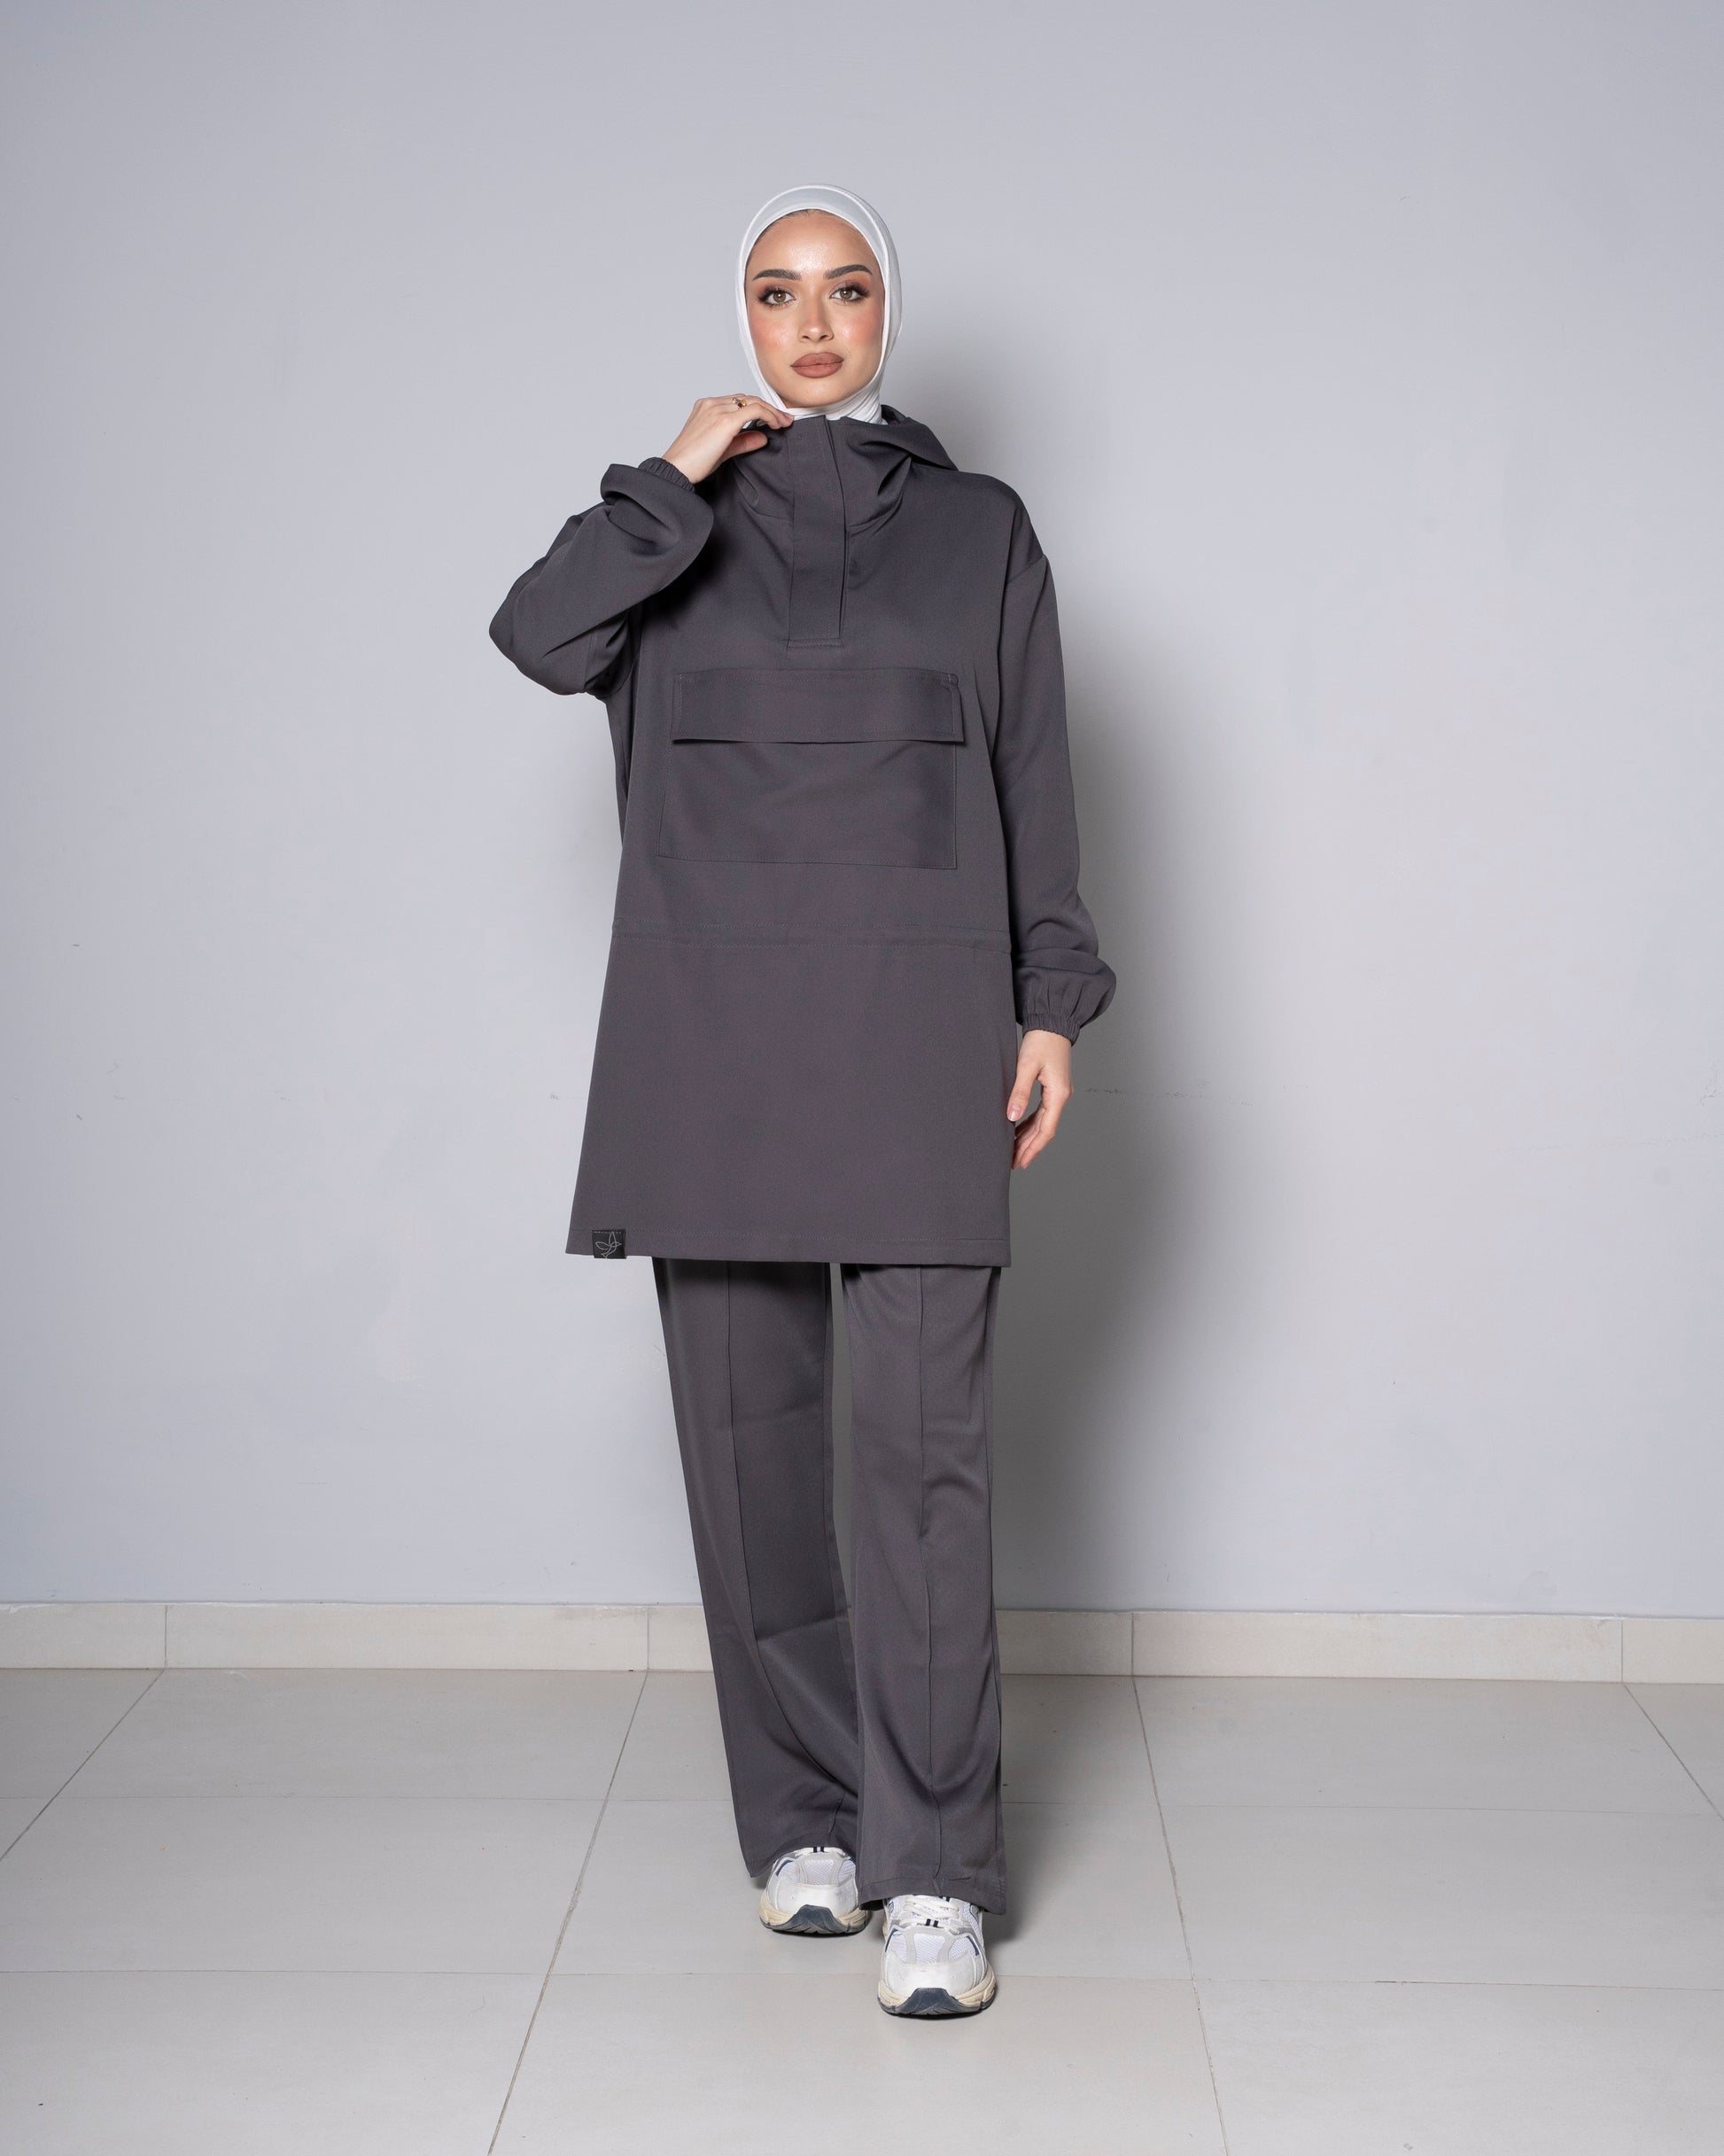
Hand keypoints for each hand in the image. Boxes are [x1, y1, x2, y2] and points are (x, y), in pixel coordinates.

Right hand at [662, 394, 793, 482]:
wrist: (678, 468)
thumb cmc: (692, 462)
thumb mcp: (723, 449)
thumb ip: (743, 441)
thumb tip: (763, 437)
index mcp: (707, 407)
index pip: (738, 401)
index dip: (758, 408)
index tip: (773, 418)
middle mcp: (712, 403)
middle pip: (747, 398)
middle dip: (768, 408)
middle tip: (784, 420)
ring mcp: (718, 409)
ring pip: (753, 401)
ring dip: (772, 411)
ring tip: (783, 423)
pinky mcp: (725, 420)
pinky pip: (754, 410)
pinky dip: (769, 415)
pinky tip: (776, 425)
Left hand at [1007, 1029, 1073, 1167]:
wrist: (1052, 1023)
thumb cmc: (1041, 1041)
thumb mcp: (1027, 1066)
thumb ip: (1019, 1092)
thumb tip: (1012, 1117)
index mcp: (1058, 1094)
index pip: (1046, 1129)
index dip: (1033, 1148)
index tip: (1021, 1161)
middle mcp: (1061, 1097)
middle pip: (1045, 1130)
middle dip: (1029, 1147)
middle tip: (1014, 1162)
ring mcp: (1058, 1093)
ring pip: (1044, 1122)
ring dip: (1030, 1137)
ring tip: (1014, 1151)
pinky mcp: (1053, 1088)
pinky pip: (1042, 1112)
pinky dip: (1031, 1124)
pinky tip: (1019, 1130)